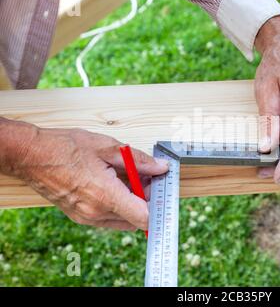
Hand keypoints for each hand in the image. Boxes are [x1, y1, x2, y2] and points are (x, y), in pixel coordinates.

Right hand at [12, 127, 167, 229]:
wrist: (30, 155)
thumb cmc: (65, 148)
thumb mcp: (108, 147)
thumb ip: (139, 160)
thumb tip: (161, 168)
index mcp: (105, 196)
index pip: (144, 217)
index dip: (158, 207)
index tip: (163, 192)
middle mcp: (96, 212)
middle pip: (136, 218)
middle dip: (147, 199)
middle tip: (148, 176)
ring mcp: (87, 217)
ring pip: (123, 219)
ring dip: (133, 202)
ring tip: (130, 176)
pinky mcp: (80, 216)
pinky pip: (109, 217)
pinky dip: (119, 203)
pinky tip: (116, 183)